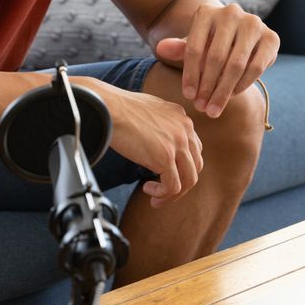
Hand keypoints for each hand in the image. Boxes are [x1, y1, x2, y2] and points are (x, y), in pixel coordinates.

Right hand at [90, 83, 202, 208]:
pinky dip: (162, 194)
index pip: (194, 149)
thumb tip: (157, 141)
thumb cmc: (121, 108)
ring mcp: (178, 143)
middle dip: (181, 183)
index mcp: (182, 118)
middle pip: (195, 167)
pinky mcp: (166, 157)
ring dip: (172, 194)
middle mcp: (185, 129)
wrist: (110, 107)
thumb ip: (161, 124)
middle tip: (163, 191)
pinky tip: (147, 190)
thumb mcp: (150, 110)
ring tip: (155, 197)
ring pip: (189, 180)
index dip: (182, 166)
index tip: (165, 174)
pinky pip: (173, 186)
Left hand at [155, 4, 278, 118]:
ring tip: (214, 108)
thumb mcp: (193, 46)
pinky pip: (256, 67)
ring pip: (236, 65)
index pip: (194, 48)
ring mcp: (254, 23)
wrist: (238, 37)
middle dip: (207, 87)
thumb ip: (178, 49)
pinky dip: (243, 85)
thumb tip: (161, 48)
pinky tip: (232, 96)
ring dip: (224, 91)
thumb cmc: (209, 43)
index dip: (190, 75)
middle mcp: (231, 12)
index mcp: (206, 12)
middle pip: (216, 58)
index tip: (188, 96)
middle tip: (201, 108)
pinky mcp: (271, 38)